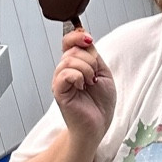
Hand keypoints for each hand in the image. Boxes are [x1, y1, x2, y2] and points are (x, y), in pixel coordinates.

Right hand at [52, 27, 115, 143]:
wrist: (98, 125)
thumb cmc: (100, 104)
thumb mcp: (103, 72)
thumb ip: (94, 56)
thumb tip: (86, 40)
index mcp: (75, 65)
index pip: (68, 41)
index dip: (77, 36)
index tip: (89, 40)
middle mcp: (65, 71)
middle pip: (72, 49)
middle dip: (89, 59)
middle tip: (94, 76)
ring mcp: (60, 81)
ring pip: (69, 60)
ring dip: (86, 69)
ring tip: (90, 83)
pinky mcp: (59, 92)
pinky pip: (65, 74)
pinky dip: (78, 76)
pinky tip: (82, 86)